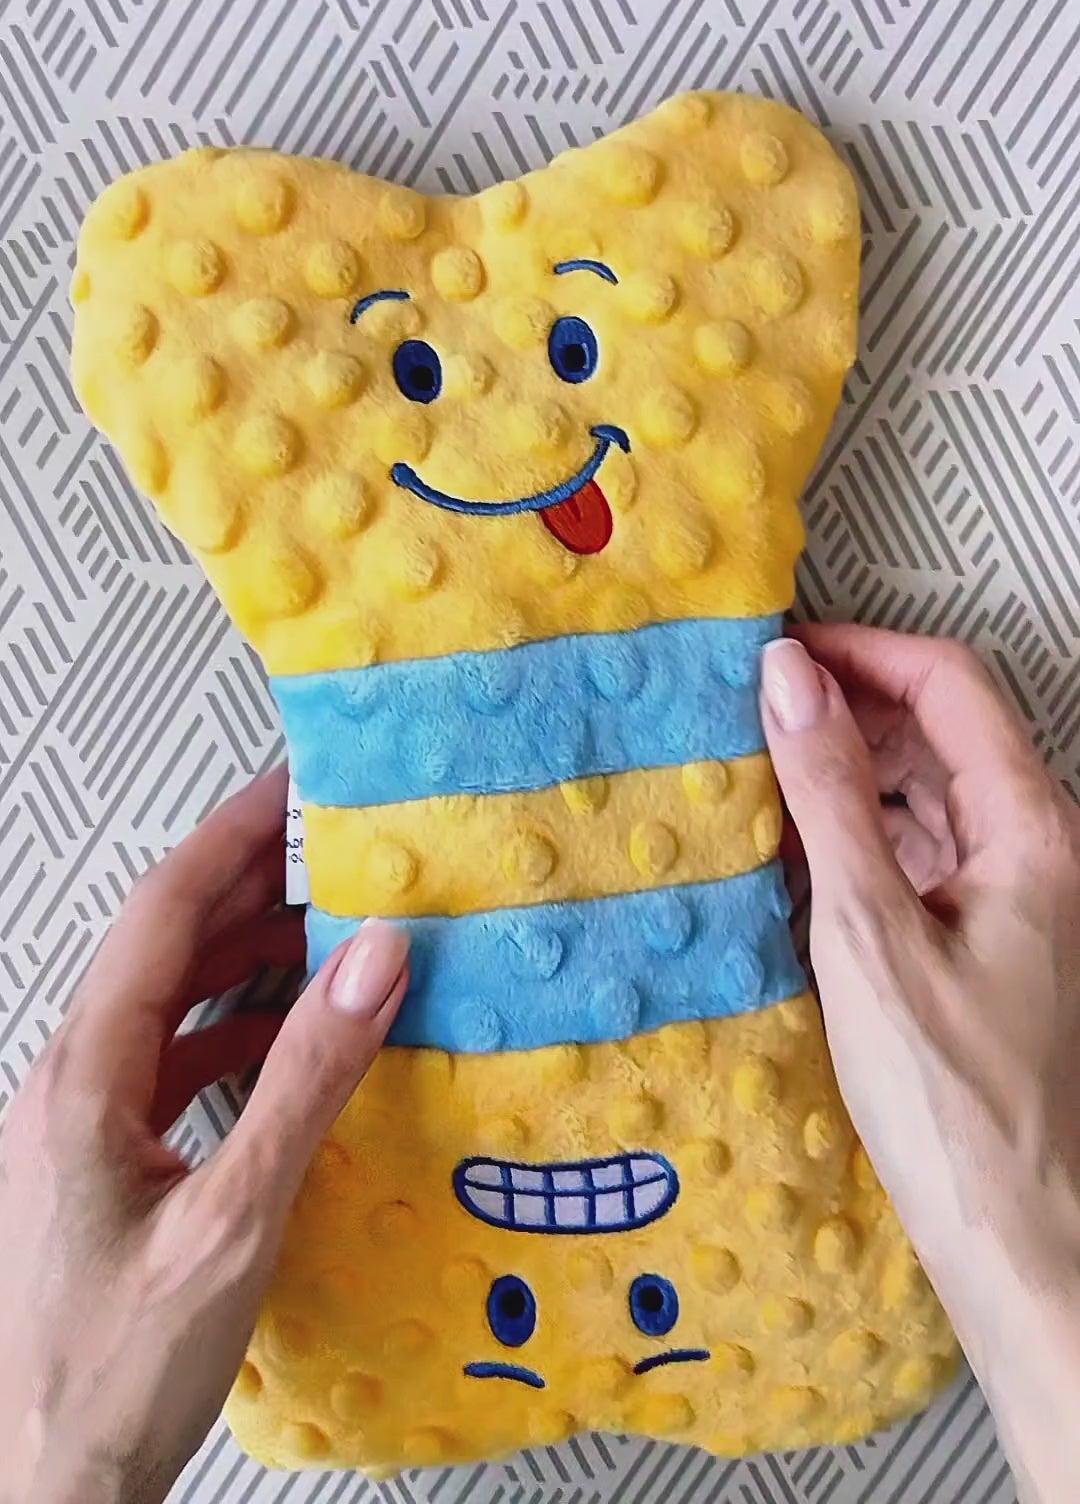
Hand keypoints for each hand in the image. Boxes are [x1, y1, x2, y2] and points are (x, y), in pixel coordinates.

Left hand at [0, 770, 407, 1503]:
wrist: (37, 1493)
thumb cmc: (108, 1377)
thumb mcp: (232, 1220)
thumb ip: (306, 1081)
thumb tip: (373, 961)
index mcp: (82, 1077)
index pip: (163, 911)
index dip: (232, 834)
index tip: (294, 783)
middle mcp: (65, 1086)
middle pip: (159, 945)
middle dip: (246, 882)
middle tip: (327, 839)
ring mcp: (72, 1129)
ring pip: (160, 1004)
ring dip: (239, 956)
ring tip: (322, 925)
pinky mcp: (93, 1171)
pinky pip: (161, 1064)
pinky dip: (227, 1031)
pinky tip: (279, 1042)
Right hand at [761, 626, 1079, 1503]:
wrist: (1024, 1246)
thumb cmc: (952, 1104)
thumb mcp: (868, 932)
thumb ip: (827, 793)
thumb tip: (787, 674)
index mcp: (1033, 830)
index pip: (950, 684)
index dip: (862, 649)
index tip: (774, 650)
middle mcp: (1042, 850)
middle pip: (947, 732)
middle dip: (850, 704)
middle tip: (748, 708)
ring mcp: (1024, 900)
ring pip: (935, 794)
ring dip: (853, 770)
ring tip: (757, 772)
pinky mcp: (996, 948)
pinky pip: (930, 854)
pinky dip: (866, 835)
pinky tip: (801, 854)